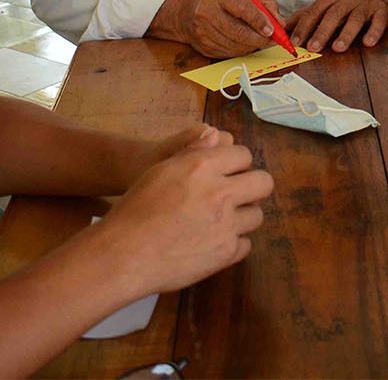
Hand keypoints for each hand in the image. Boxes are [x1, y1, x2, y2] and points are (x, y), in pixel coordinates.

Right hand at [102, 127, 273, 295]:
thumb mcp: (160, 170)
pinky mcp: (226, 253)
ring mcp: (226, 225)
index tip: (229, 174)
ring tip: (222, 222)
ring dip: (243, 217)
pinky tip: (214, 243)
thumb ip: (193, 151)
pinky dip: (233, 244)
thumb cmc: (136, 208)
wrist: (124, 254)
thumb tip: (216, 134)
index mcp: (202, 167)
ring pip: (257, 215)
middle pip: (263, 182)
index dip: (236, 164)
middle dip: (253, 187)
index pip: (244, 155)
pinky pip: (246, 244)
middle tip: (237, 196)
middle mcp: (220, 193)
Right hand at [156, 0, 282, 57]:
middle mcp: (207, 14)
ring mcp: (203, 33)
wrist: (183, 12)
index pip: (242, 8)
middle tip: (271, 39)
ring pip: (236, 46)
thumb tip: (280, 23)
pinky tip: (244, 43)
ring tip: (258, 39)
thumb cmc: (216, 0)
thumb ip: (261, 3)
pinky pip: (229, 53)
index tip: (271, 30)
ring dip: (252, 45)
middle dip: (259, 38)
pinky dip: (241, 50)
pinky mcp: (204, 47)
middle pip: (239, 32)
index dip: (259, 20)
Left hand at [286, 0, 387, 52]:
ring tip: (338, 48)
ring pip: (355, 18)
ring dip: (346, 33)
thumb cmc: (350, 5)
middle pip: (333, 14)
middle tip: (313, 47)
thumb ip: (307, 16)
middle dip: (322, 31)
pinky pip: (378, 21)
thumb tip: (283, 27)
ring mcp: (365, 5)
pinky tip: (367, 42)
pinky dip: (373, 32)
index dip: (304, 26)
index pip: (315, 10)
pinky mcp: (382, 12)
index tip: (295, 42)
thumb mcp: (328, 7)